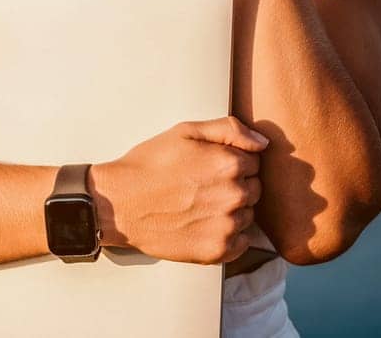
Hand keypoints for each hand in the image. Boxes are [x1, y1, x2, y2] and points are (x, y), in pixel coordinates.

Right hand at [90, 116, 269, 263]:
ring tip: (199, 204)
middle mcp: (234, 195)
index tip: (208, 166)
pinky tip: (203, 224)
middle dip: (234, 185)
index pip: (254, 162)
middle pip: (254, 188)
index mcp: (229, 163)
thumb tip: (263, 143)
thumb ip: (229, 129)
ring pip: (248, 214)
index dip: (232, 161)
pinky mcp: (218, 251)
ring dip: (232, 210)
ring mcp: (227, 226)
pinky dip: (229, 235)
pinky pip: (243, 241)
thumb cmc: (149, 164)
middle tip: (202, 185)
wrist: (118, 204)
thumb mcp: (185, 132)